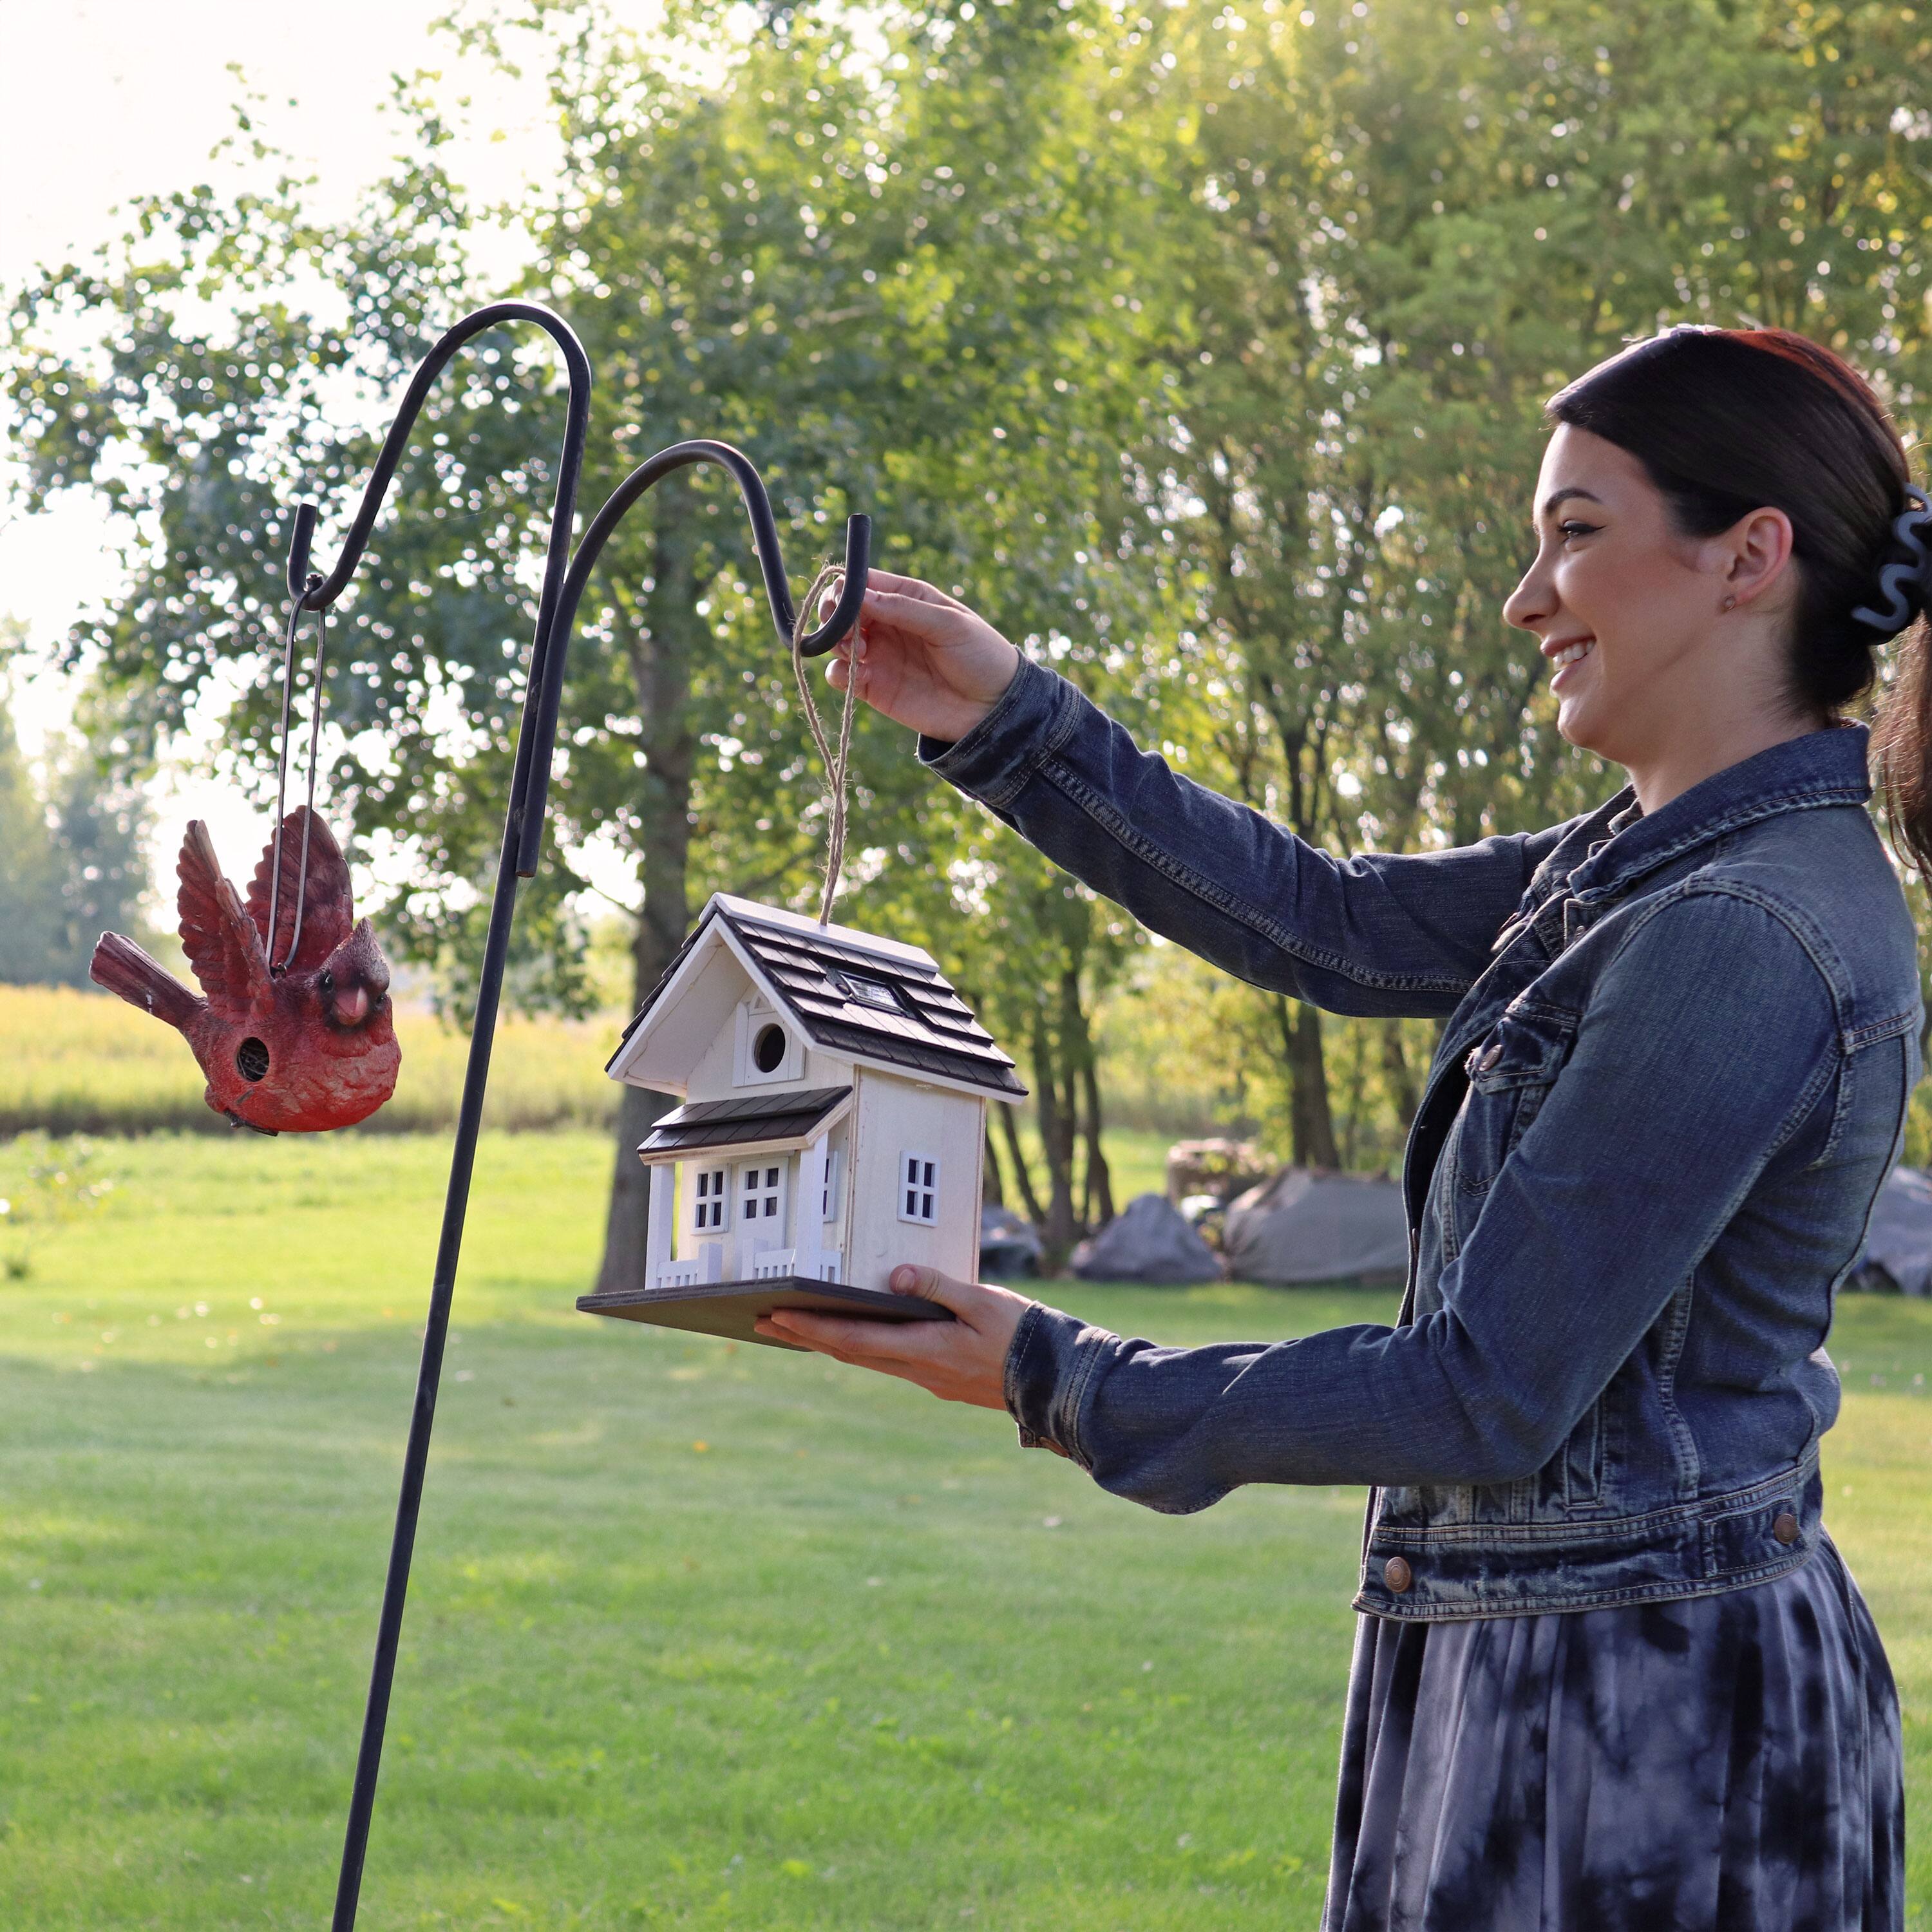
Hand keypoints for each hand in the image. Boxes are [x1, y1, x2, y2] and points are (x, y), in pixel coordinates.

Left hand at [756, 1263, 1031, 1409]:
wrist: (1057, 1383)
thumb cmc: (1024, 1336)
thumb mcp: (983, 1301)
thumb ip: (937, 1286)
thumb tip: (892, 1275)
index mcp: (925, 1349)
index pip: (854, 1339)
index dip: (812, 1327)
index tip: (776, 1313)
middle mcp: (918, 1370)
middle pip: (848, 1353)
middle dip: (805, 1335)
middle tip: (762, 1321)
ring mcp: (928, 1379)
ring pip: (866, 1359)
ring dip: (828, 1343)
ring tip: (794, 1328)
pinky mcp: (940, 1379)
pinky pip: (887, 1362)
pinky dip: (859, 1348)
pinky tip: (854, 1338)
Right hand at [821, 569, 1020, 743]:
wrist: (992, 708)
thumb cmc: (980, 656)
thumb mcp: (949, 624)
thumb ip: (904, 609)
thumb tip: (858, 595)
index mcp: (906, 597)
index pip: (860, 582)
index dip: (844, 588)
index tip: (846, 602)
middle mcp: (886, 623)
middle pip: (839, 609)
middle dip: (833, 615)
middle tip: (847, 631)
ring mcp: (877, 654)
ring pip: (835, 641)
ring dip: (836, 643)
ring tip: (861, 653)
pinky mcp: (873, 686)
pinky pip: (839, 675)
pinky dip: (838, 672)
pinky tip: (859, 675)